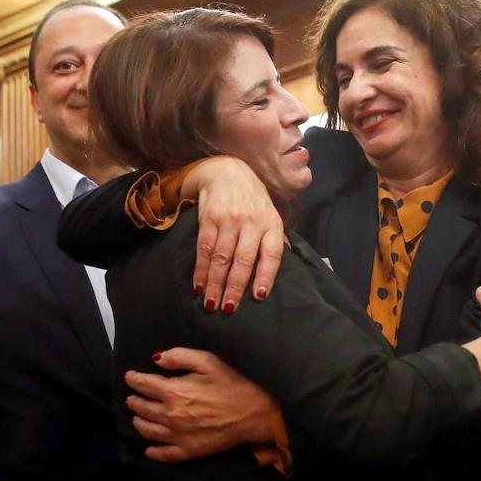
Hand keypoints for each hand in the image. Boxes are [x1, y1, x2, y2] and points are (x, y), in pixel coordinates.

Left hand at [124, 347, 277, 461]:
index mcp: (173, 391)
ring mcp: (178, 435)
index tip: (129, 376)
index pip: (143, 384)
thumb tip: (157, 359)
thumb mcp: (207, 361)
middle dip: (134, 400)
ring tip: (136, 417)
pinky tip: (148, 449)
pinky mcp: (188, 451)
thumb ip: (180, 356)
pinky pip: (164, 453)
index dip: (133, 379)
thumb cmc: (232, 384)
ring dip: (138, 422)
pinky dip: (152, 452)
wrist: (253, 413)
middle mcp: (170, 415)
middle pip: (142, 408)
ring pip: (148, 430)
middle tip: (132, 397)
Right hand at [183, 157, 284, 313]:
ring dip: (214, 283)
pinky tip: (198, 285)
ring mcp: (229, 219)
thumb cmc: (252, 199)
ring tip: (211, 303)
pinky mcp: (209, 217)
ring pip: (221, 257)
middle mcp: (252, 221)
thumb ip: (275, 240)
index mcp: (271, 224)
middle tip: (227, 309)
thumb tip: (283, 266)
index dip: (265, 275)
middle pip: (243, 260)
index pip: (271, 253)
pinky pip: (204, 248)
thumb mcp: (270, 214)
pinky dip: (200, 269)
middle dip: (234, 287)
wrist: (226, 170)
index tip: (259, 296)